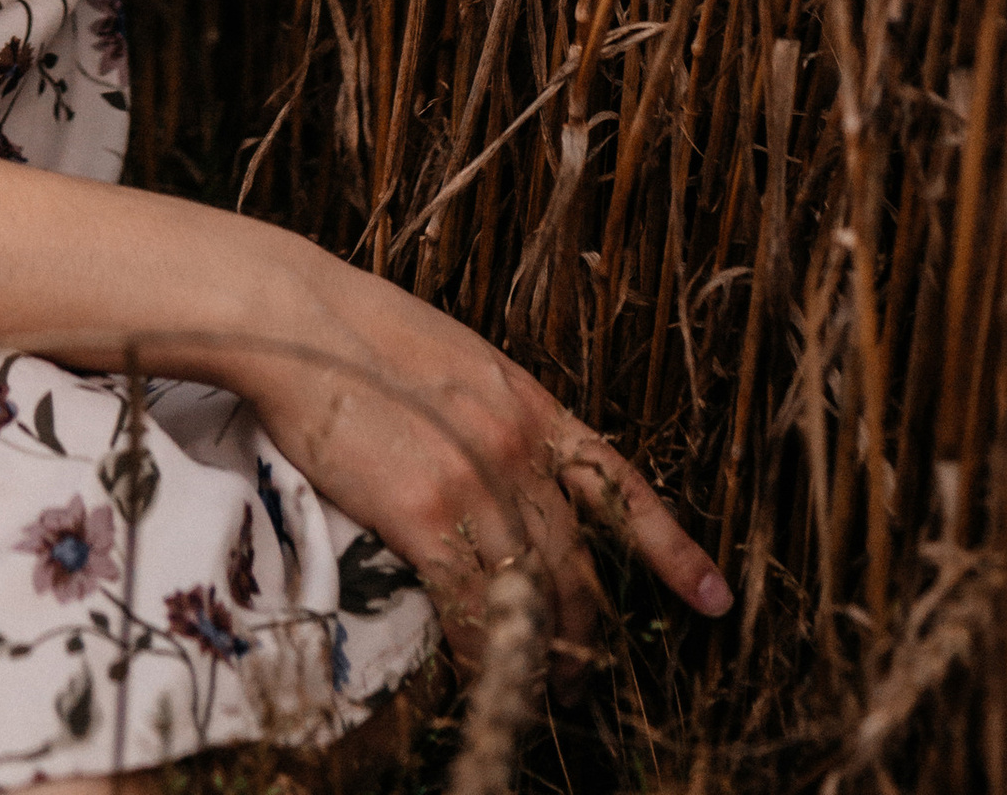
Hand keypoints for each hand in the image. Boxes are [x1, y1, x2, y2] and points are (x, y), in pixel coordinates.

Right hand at [239, 248, 728, 669]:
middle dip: (588, 630)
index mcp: (529, 403)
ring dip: (545, 655)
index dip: (672, 550)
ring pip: (537, 595)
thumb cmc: (355, 329)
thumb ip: (490, 413)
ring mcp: (478, 482)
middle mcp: (519, 447)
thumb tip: (503, 466)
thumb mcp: (452, 355)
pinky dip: (485, 653)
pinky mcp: (427, 514)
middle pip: (578, 564)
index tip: (714, 598)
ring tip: (546, 691)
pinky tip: (484, 678)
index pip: (620, 486)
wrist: (292, 315)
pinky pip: (476, 608)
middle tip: (582, 672)